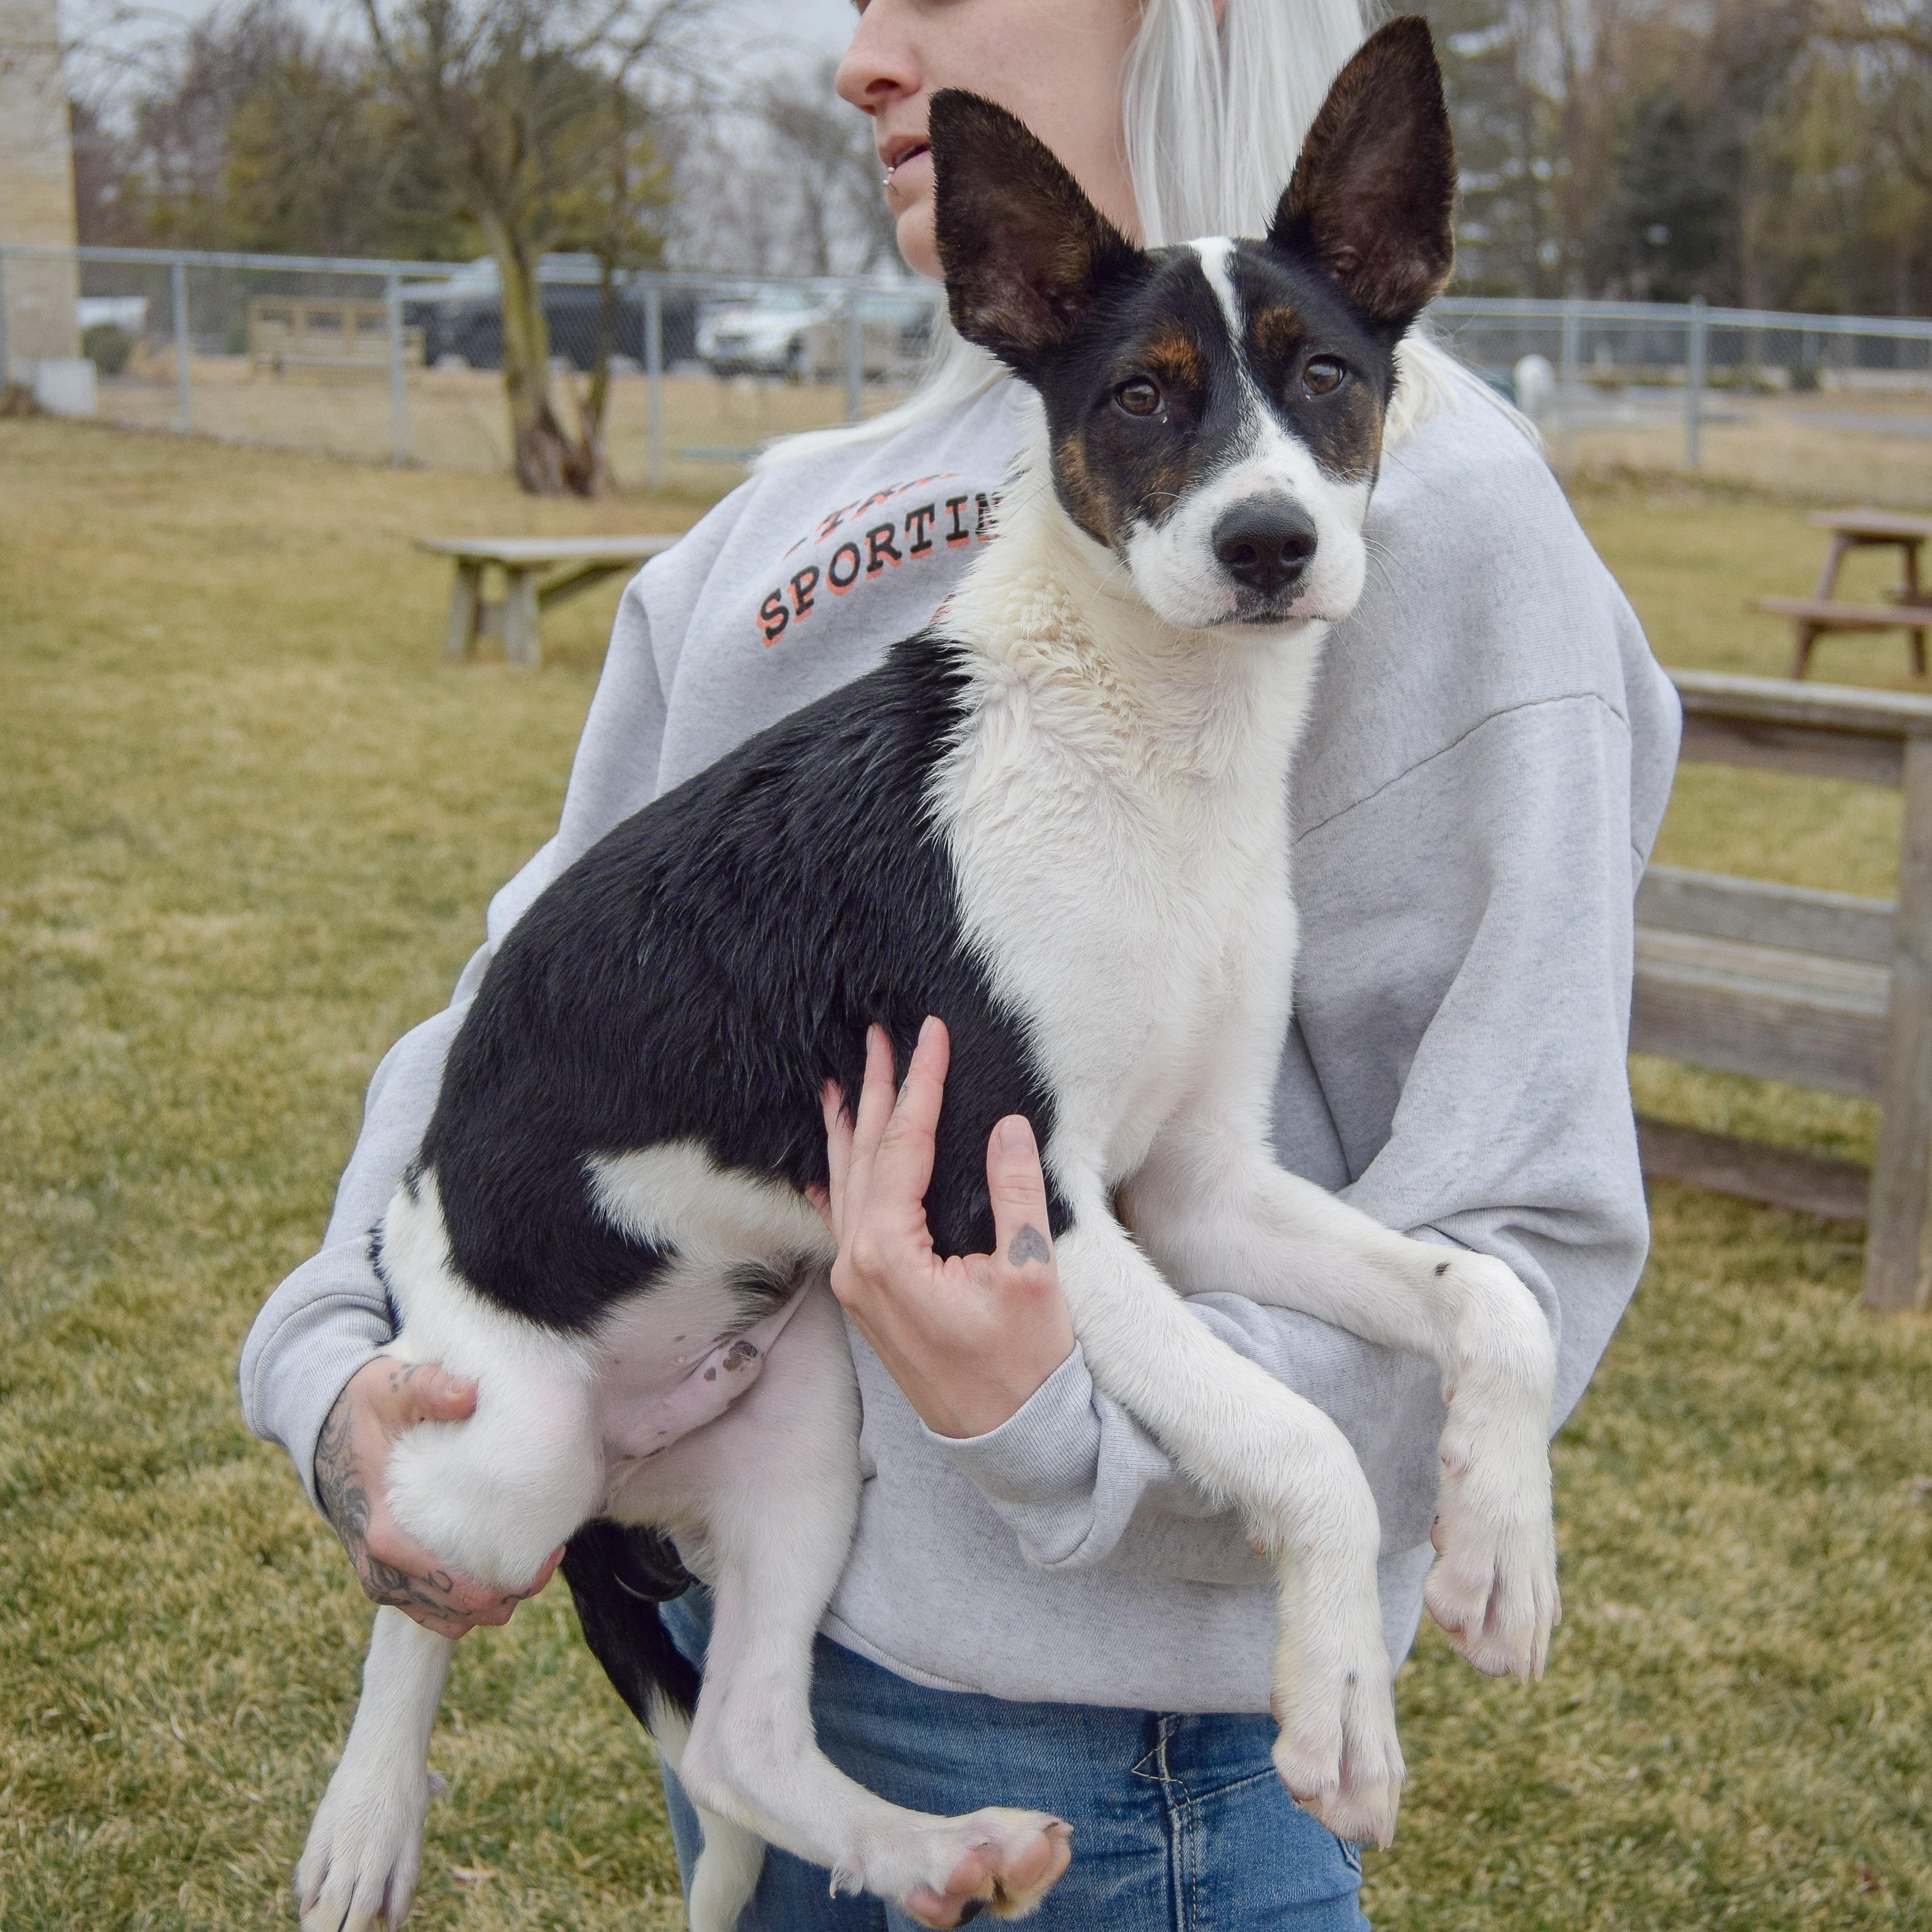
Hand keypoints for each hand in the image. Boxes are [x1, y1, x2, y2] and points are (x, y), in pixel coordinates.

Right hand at [314, 1356, 561, 1638]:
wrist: (323, 1427)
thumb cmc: (366, 1407)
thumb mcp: (394, 1386)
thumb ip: (431, 1388)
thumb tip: (469, 1393)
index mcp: (386, 1535)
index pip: (456, 1587)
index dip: (513, 1578)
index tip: (551, 1549)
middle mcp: (382, 1571)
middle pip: (463, 1611)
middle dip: (512, 1590)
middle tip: (550, 1552)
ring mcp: (383, 1580)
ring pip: (452, 1618)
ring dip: (493, 1600)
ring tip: (533, 1560)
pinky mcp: (388, 1578)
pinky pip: (436, 1610)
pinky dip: (468, 1600)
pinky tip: (498, 1562)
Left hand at [816, 1017, 1074, 1440]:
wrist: (1012, 1438)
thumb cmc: (1025, 1364)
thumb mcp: (1029, 1274)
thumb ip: (1015, 1194)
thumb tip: (1007, 1126)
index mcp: (888, 1255)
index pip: (902, 1148)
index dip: (918, 1087)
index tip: (929, 1036)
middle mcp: (857, 1266)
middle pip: (864, 1158)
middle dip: (873, 1093)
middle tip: (878, 1037)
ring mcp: (857, 1285)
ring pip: (846, 1186)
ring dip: (849, 1130)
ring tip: (842, 1081)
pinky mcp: (869, 1299)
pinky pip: (843, 1223)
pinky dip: (840, 1182)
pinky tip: (828, 1163)